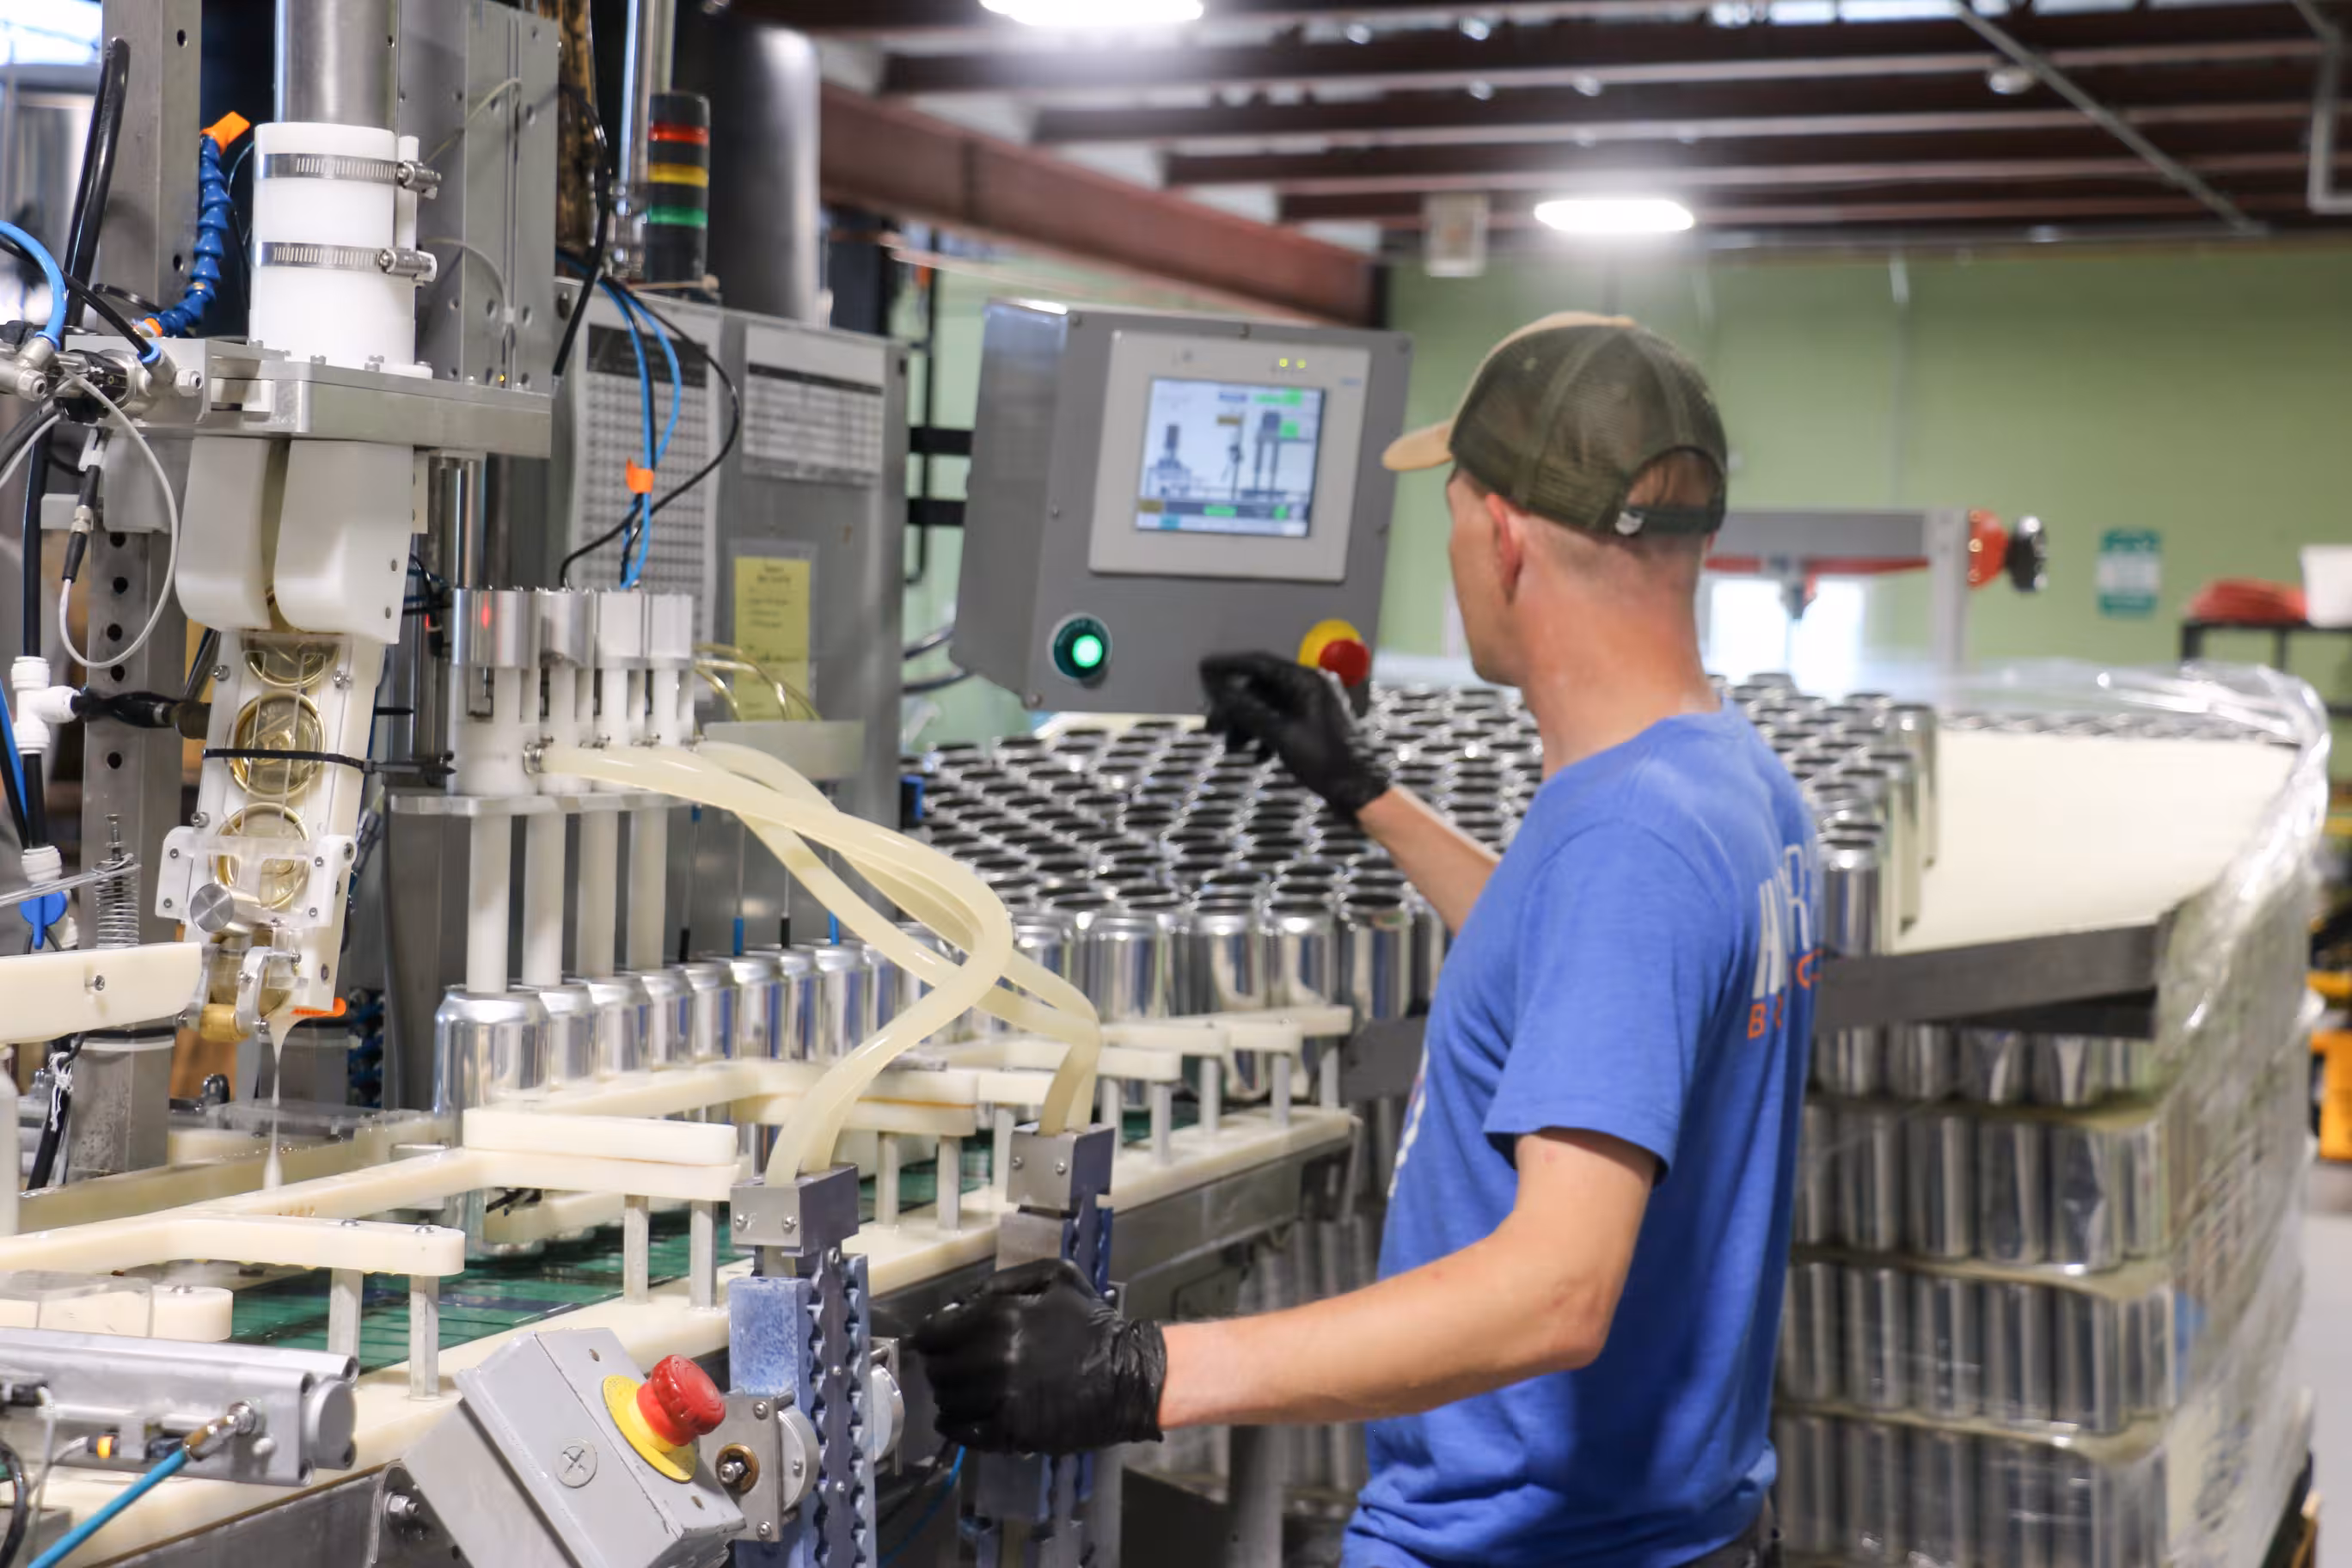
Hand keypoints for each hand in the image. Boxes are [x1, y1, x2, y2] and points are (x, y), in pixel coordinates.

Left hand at [911, 1259, 1166, 1454]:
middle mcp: (993, 1358)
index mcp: (1000, 1316)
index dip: (928, 1336)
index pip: (933, 1332)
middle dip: (940, 1364)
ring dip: (948, 1394)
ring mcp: (1001, 1398)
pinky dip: (954, 1425)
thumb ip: (1003, 1282)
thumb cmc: (1092, 1323)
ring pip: (947, 1400)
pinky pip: (963, 1432)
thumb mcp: (1056, 1277)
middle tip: (953, 1364)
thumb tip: (960, 1300)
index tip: (931, 1341)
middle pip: (937, 1368)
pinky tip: (959, 1417)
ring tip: (962, 1389)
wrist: (1129, 1376)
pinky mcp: (1012, 1432)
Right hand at [1200, 651, 1390, 816]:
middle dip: (1234, 708)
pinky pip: (1280, 723)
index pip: (1260, 663)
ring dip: (1247, 726)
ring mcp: (1313, 707)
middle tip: (1212, 726)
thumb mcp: (1281, 735)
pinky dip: (1264, 736)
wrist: (1360, 792)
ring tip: (1232, 748)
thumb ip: (1248, 710)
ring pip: (1268, 708)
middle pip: (1261, 688)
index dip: (1228, 666)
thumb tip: (1220, 691)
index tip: (1203, 669)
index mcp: (1308, 680)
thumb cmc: (1327, 762)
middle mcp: (1312, 688)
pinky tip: (1257, 757)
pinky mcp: (1313, 727)